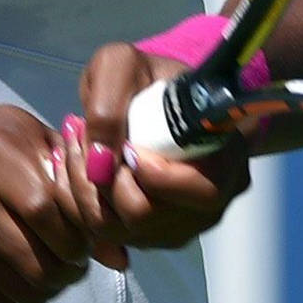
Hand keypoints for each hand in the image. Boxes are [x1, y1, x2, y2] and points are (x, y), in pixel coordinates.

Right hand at [0, 105, 92, 302]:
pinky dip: (22, 298)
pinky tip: (22, 278)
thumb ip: (70, 176)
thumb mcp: (17, 133)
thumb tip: (118, 250)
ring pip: (23, 287)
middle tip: (72, 259)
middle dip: (70, 267)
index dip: (80, 234)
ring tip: (50, 269)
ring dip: (49, 286)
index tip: (85, 235)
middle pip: (41, 259)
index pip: (52, 212)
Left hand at [62, 44, 250, 265]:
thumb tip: (100, 165)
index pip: (203, 191)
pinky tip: (76, 163)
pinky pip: (105, 236)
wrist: (145, 94)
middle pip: (148, 217)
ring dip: (83, 188)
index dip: (155, 176)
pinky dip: (79, 200)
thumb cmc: (143, 75)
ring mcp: (180, 225)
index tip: (127, 145)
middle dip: (102, 179)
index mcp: (227, 156)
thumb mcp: (120, 65)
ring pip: (120, 231)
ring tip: (74, 142)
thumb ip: (109, 106)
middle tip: (81, 134)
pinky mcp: (149, 236)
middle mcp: (210, 202)